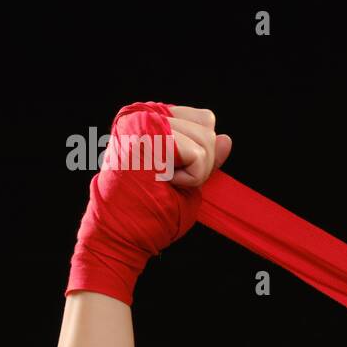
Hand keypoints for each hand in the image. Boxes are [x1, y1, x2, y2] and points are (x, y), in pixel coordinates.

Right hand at [65, 102, 233, 304]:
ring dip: (193, 173)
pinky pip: (198, 155)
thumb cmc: (148, 211)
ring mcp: (142, 120)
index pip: (203, 119)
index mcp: (148, 118)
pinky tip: (161, 183)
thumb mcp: (185, 177)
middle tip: (166, 181)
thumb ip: (205, 156)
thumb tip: (227, 139)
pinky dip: (190, 178)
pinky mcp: (148, 135)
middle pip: (208, 128)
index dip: (200, 152)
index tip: (171, 172)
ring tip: (161, 182)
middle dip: (200, 164)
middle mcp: (141, 113)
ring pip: (206, 140)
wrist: (119, 233)